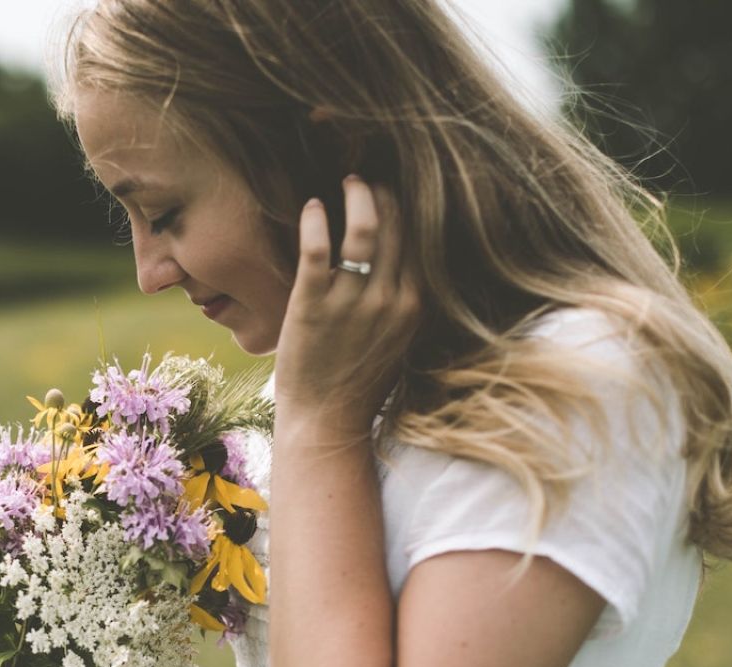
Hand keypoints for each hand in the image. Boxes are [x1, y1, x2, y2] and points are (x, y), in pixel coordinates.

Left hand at [273, 175, 420, 426]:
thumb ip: (405, 302)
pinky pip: (318, 249)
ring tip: (347, 182)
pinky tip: (311, 207)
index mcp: (414, 305)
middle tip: (369, 179)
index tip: (397, 190)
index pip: (420, 240)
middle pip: (397, 226)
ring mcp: (351, 303)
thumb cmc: (358, 382)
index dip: (409, 208)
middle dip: (385, 193)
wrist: (326, 422)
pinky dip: (316, 220)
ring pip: (363, 229)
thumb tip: (407, 265)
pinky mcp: (312, 306)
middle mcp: (389, 300)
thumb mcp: (399, 340)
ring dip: (357, 195)